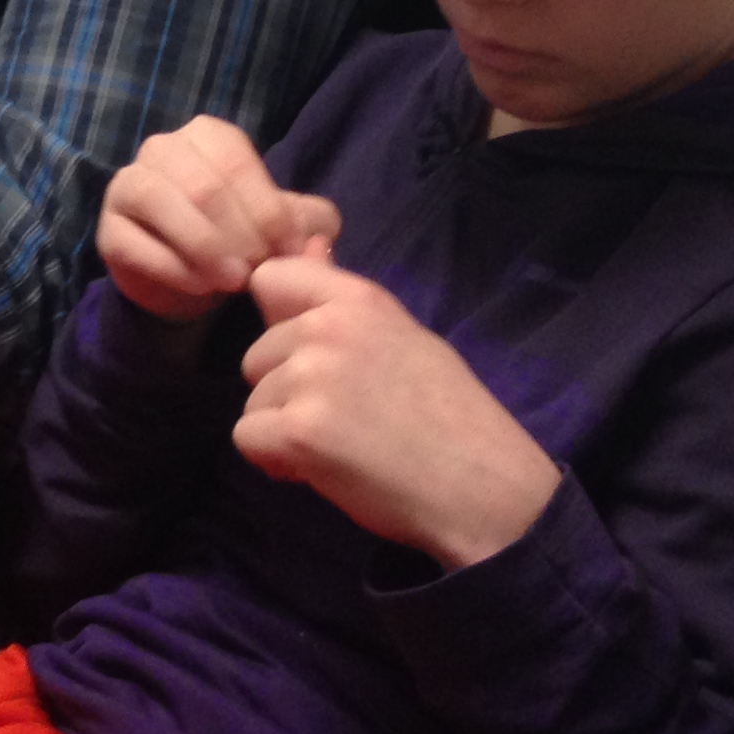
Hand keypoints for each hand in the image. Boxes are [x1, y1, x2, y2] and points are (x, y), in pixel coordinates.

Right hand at [96, 117, 340, 323]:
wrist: (191, 281)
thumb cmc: (240, 240)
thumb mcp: (283, 228)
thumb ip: (310, 223)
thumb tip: (313, 237)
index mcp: (207, 136)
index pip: (236, 162)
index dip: (266, 209)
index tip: (289, 250)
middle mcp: (161, 148)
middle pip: (202, 184)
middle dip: (238, 233)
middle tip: (261, 271)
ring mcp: (128, 186)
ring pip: (161, 202)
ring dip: (205, 247)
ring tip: (235, 281)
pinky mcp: (108, 231)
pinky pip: (135, 244)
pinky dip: (175, 268)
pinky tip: (203, 287)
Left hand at [232, 253, 562, 569]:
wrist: (485, 490)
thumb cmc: (450, 418)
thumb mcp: (402, 338)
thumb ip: (343, 299)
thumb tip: (311, 244)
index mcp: (358, 299)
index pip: (270, 277)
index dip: (276, 320)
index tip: (305, 354)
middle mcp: (328, 327)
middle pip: (256, 354)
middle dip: (285, 391)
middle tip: (343, 418)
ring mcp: (311, 377)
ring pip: (253, 400)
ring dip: (283, 429)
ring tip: (343, 446)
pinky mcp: (299, 431)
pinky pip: (248, 439)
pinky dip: (276, 461)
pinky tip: (323, 469)